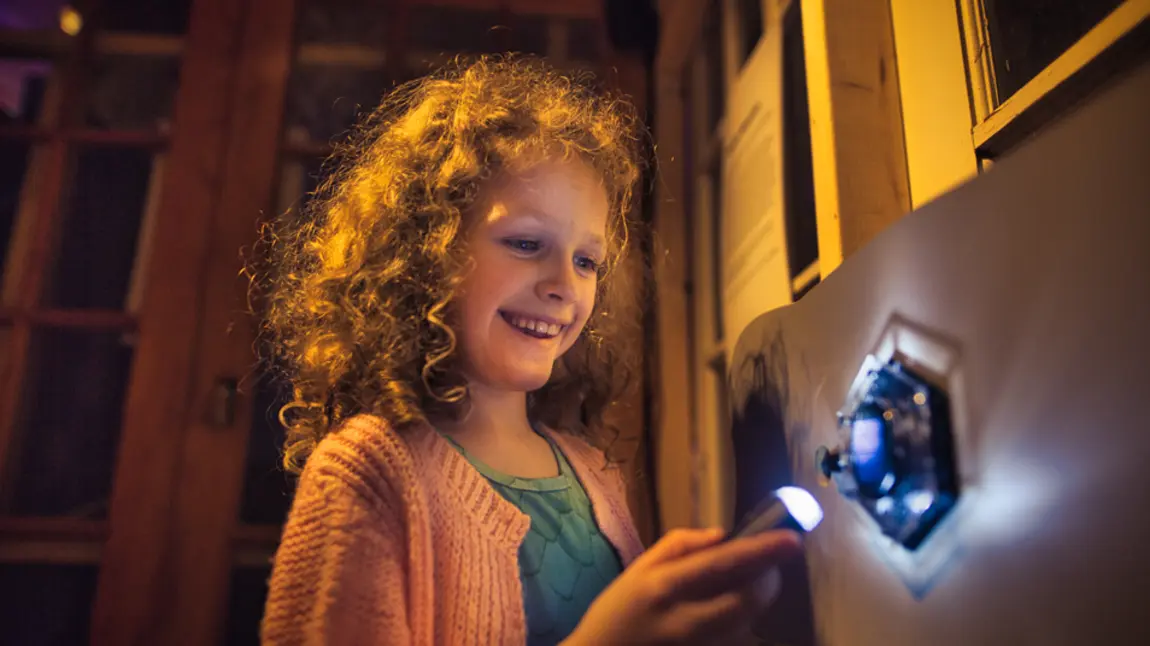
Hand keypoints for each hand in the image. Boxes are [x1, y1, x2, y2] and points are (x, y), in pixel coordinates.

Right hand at [565, 527, 801, 644]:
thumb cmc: (618, 609)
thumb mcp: (639, 568)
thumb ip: (680, 545)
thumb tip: (723, 535)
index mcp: (664, 586)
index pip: (722, 565)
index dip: (761, 552)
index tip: (792, 539)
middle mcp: (684, 620)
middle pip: (746, 600)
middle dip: (769, 578)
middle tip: (772, 561)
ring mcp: (697, 645)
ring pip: (748, 621)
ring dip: (760, 597)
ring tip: (755, 578)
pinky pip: (737, 635)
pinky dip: (746, 615)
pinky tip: (735, 603)